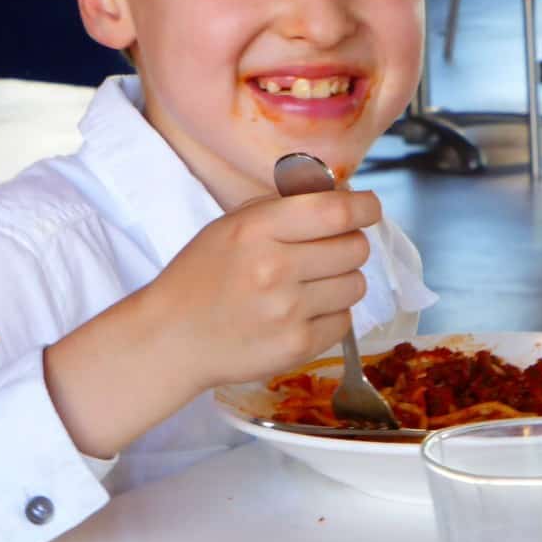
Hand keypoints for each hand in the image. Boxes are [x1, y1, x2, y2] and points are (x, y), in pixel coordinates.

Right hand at [44, 189, 380, 457]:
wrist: (172, 338)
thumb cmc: (203, 275)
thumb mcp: (232, 225)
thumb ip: (284, 206)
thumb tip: (342, 195)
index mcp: (257, 230)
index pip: (336, 212)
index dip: (364, 207)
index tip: (369, 208)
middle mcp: (275, 268)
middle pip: (355, 248)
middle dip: (349, 245)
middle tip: (329, 252)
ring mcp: (288, 311)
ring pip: (356, 285)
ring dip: (342, 281)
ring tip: (311, 285)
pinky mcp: (296, 346)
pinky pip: (345, 322)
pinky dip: (331, 315)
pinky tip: (302, 313)